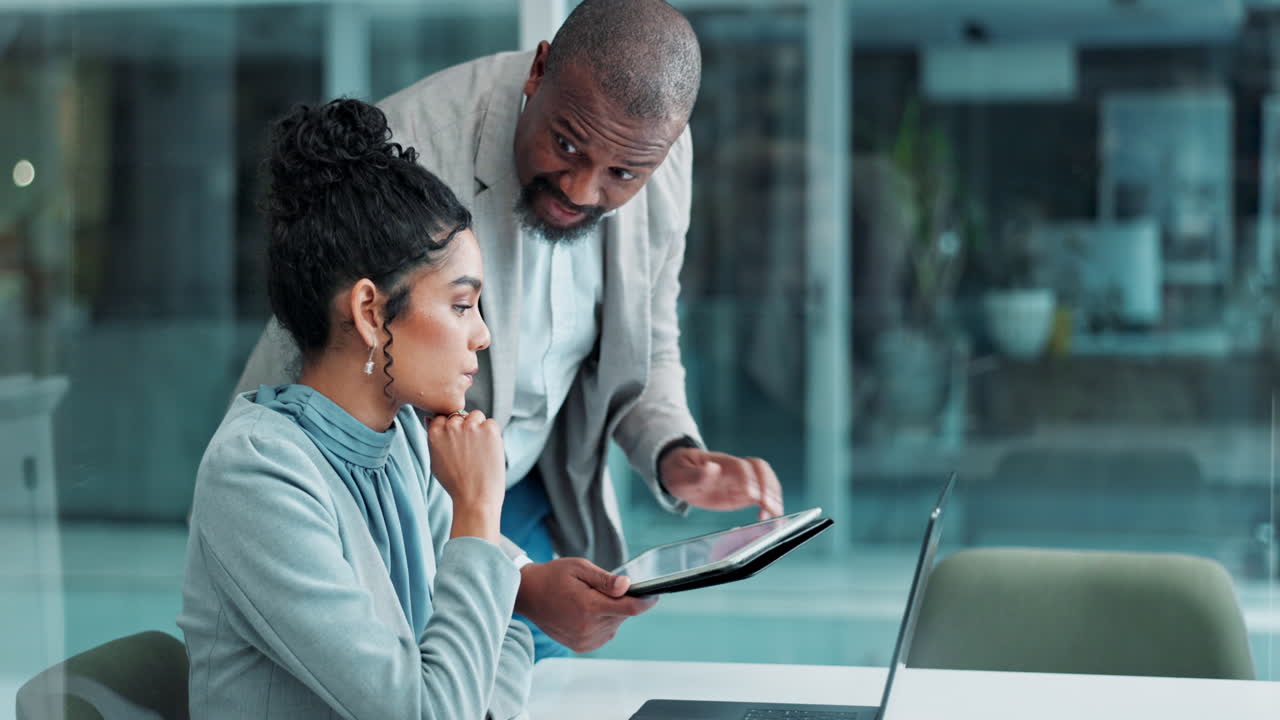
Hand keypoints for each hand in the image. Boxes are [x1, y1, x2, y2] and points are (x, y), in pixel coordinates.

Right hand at [426, 410, 504, 541]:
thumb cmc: (455, 483)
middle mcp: (451, 425)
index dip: (452, 429)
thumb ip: (434, 438)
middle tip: (470, 451)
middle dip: (465, 428)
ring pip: (477, 416)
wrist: (474, 498)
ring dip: (479, 427)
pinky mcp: (489, 429)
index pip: (444, 417)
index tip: (457, 444)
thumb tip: (430, 419)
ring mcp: (470, 426)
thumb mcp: (435, 460)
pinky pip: (491, 423)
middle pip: (460, 415)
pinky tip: (489, 452)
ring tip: (480, 451)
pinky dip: (493, 435)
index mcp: (435, 432)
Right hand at [515, 558, 656, 652]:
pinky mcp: (581, 646)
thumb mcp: (580, 568)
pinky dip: (603, 622)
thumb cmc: (553, 577)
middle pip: (622, 616)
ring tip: (589, 599)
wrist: (528, 594)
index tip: (654, 595)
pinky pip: (605, 634)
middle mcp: (588, 628)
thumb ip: (605, 580)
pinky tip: (587, 611)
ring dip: (611, 613)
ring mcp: (584, 640)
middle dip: (620, 602)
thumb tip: (627, 586)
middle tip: (601, 589)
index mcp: (589, 607)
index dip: (646, 601)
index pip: (630, 609)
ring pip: (615, 625)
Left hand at [659, 448, 783, 520]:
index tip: (752, 494)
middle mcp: (734, 471)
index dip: (749, 479)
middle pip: (760, 469)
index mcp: (720, 463)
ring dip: (774, 495)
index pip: (741, 466)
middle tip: (770, 505)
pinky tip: (766, 517)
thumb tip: (713, 469)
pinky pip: (761, 496)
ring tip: (775, 513)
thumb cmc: (680, 471)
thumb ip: (696, 474)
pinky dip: (768, 505)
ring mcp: (740, 481)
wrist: (679, 473)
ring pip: (765, 480)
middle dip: (769, 486)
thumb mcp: (680, 474)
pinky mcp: (742, 494)